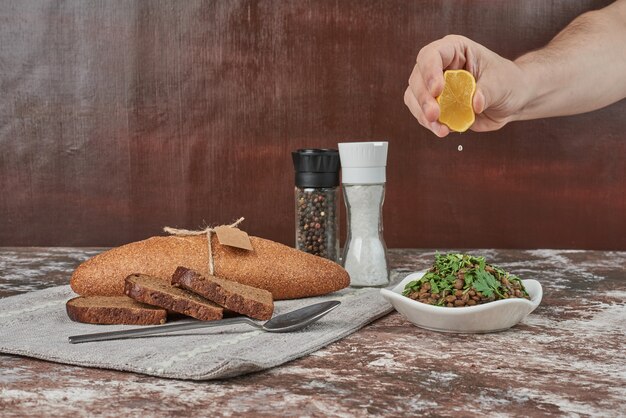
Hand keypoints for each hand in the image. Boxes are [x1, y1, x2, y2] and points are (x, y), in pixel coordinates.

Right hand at [404, 35, 528, 136]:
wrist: (511, 100)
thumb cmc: (507, 82)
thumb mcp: (501, 82)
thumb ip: (487, 91)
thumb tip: (475, 103)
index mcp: (455, 50)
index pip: (432, 55)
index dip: (429, 71)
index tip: (437, 90)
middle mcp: (440, 66)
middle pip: (417, 78)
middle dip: (423, 98)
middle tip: (434, 114)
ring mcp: (435, 87)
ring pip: (413, 97)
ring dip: (422, 114)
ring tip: (440, 128)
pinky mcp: (436, 105)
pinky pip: (421, 114)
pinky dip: (429, 124)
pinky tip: (443, 130)